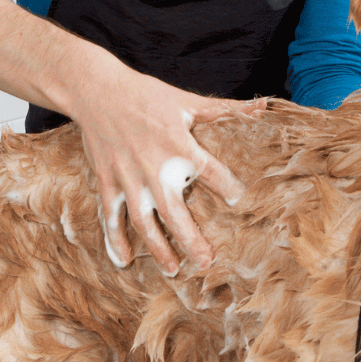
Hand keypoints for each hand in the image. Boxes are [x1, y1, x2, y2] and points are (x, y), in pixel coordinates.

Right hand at [66, 64, 258, 274]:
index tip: (240, 201)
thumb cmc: (146, 95)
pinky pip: (110, 217)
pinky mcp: (107, 182)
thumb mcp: (187, 101)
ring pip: (144, 222)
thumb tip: (263, 107)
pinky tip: (123, 261)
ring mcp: (128, 178)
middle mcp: (153, 167)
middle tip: (206, 262)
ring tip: (173, 270)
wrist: (96, 91)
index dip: (228, 187)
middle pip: (175, 212)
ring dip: (158, 249)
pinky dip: (114, 240)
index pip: (210, 172)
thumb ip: (225, 110)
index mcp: (178, 145)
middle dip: (190, 240)